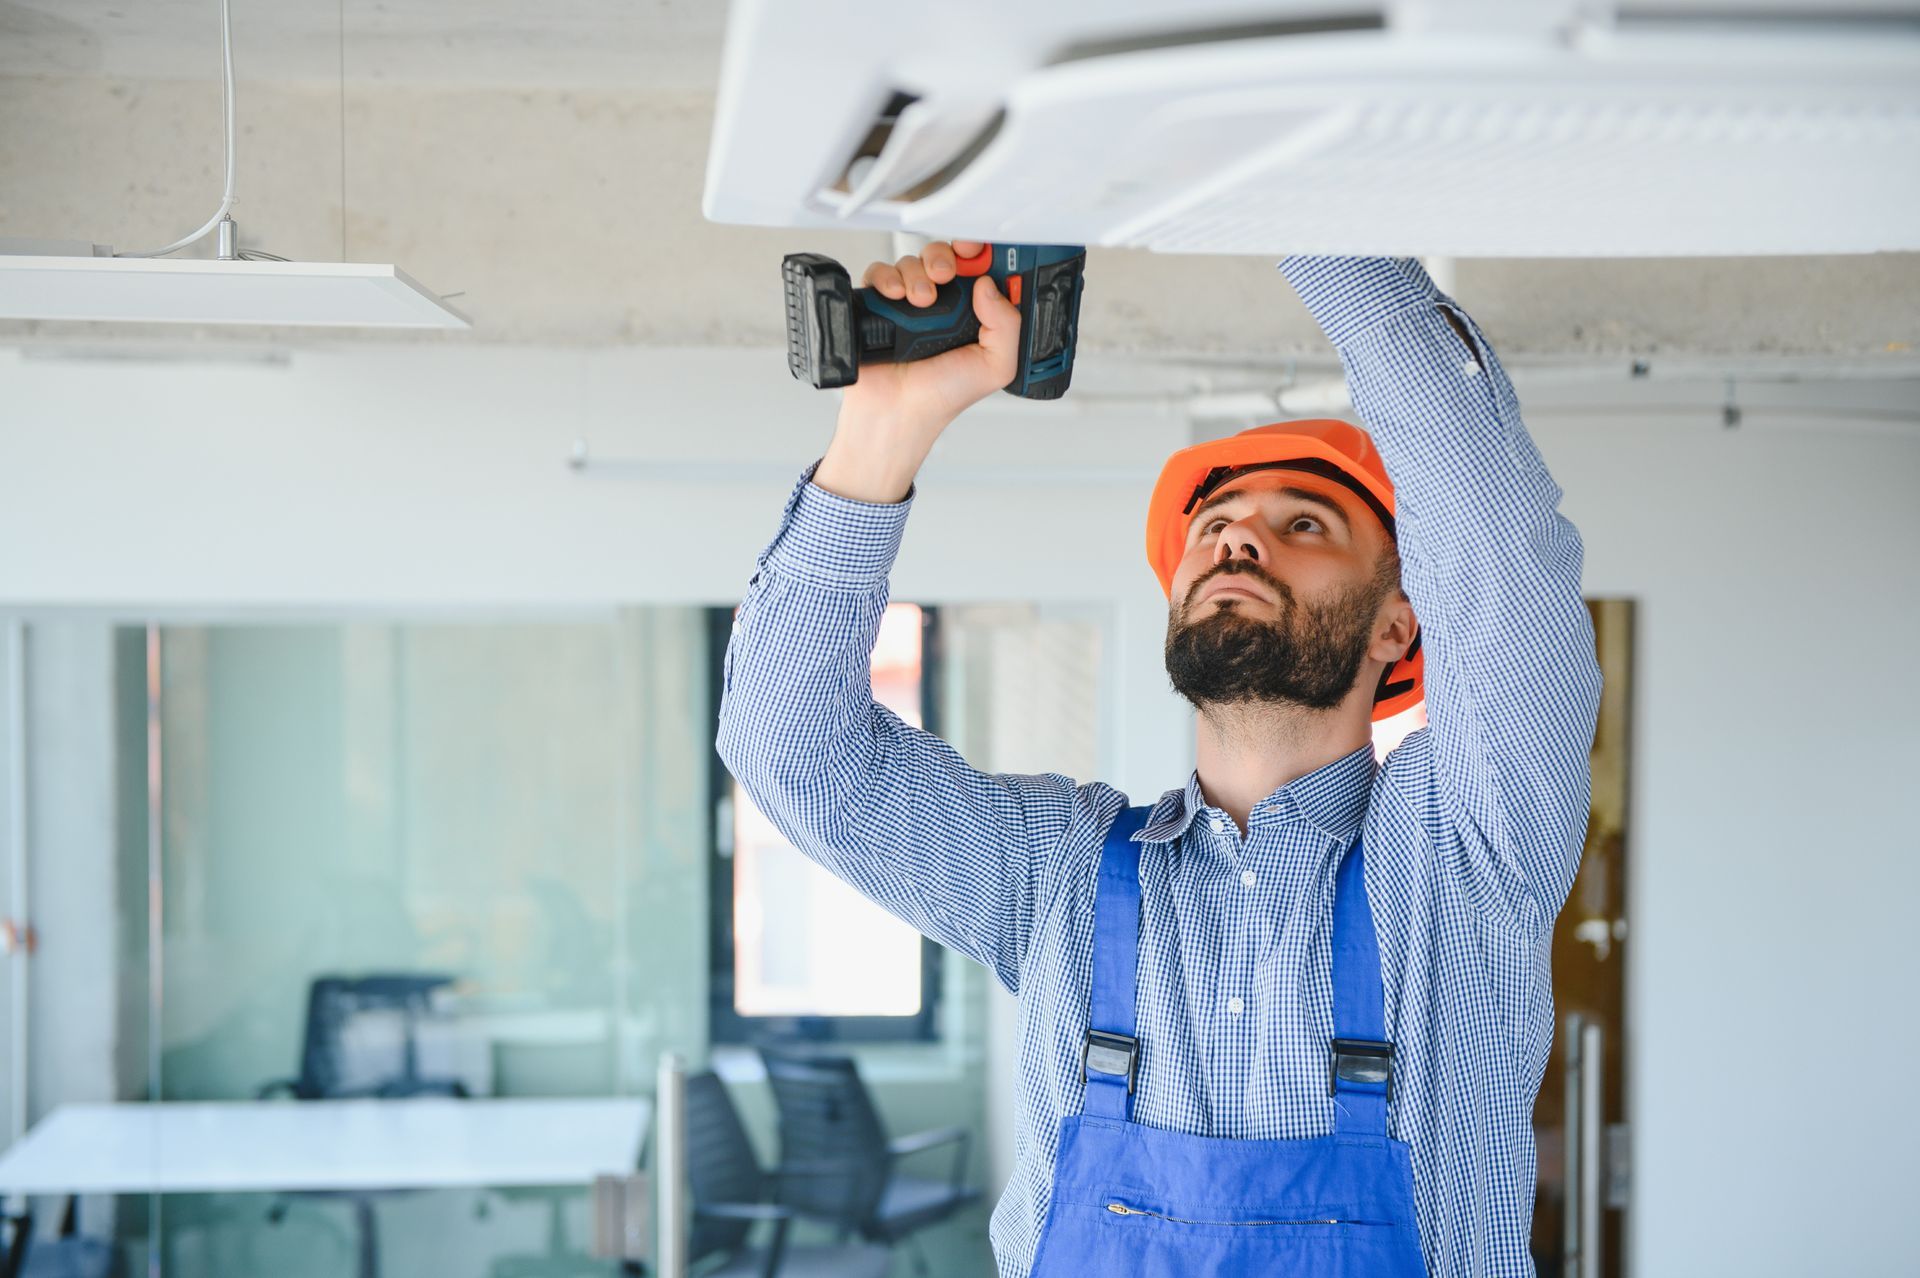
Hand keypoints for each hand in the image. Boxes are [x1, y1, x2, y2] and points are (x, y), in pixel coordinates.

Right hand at [813, 240, 1022, 502]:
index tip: (978, 249)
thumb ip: (1007, 325)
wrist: (897, 412)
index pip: (981, 268)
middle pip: (944, 255)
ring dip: (918, 274)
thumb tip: (989, 284)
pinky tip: (895, 297)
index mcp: (974, 314)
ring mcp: (909, 302)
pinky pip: (880, 272)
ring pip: (913, 261)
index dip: (982, 252)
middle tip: (945, 276)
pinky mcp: (878, 303)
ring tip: (920, 302)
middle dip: (945, 257)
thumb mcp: (995, 366)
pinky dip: (887, 278)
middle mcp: (942, 305)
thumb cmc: (941, 396)